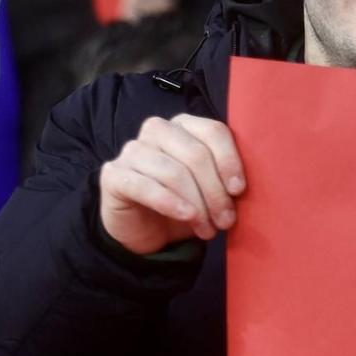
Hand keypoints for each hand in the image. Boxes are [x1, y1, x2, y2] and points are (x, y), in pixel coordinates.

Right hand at [98, 114, 246, 253]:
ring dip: (197, 205)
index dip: (229, 161)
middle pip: (195, 154)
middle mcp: (157, 130)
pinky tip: (185, 216)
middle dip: (215, 192)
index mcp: (185, 125)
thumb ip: (226, 178)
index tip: (239, 190)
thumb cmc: (185, 202)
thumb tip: (241, 186)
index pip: (213, 132)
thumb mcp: (211, 189)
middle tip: (225, 220)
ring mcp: (132, 150)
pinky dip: (169, 203)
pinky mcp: (113, 174)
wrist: (145, 230)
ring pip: (174, 173)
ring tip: (208, 229)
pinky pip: (145, 186)